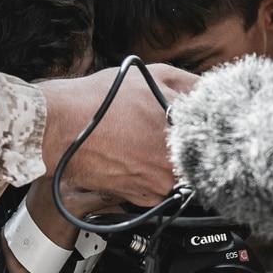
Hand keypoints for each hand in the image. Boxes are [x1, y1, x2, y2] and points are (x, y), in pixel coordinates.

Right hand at [38, 64, 197, 207]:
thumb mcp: (153, 75)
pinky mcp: (140, 197)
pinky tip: (132, 155)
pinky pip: (158, 186)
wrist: (59, 127)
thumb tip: (211, 91)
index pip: (213, 132)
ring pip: (178, 172)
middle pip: (197, 155)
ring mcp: (158, 184)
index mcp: (184, 131)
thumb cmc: (100, 100)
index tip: (197, 120)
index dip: (207, 124)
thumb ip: (191, 84)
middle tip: (163, 128)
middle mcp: (175, 163)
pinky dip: (150, 173)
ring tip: (141, 140)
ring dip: (167, 159)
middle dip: (186, 142)